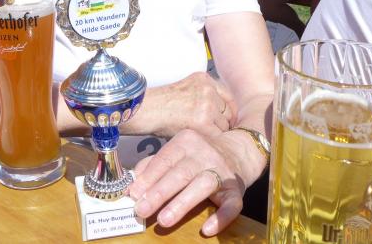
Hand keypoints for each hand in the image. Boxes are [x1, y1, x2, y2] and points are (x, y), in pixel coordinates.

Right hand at [122, 72, 235, 138]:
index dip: (229, 111)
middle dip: (222, 123)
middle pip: (227, 111)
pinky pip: (217, 136)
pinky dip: (212, 142)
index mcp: (204, 79)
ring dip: (216, 133)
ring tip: (203, 138)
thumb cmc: (160, 105)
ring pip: (224, 125)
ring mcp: (207, 105)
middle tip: (214, 133)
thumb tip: (222, 114)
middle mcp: (208, 89)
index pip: (227, 96)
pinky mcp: (203, 122)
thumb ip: (203, 96)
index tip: (228, 120)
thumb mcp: (185, 89)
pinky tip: (202, 143)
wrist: (146, 110)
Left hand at [128, 128, 265, 235]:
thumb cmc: (199, 155)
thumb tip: (132, 183)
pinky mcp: (236, 190)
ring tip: (164, 220)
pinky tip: (207, 229)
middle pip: (180, 173)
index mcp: (186, 141)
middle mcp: (205, 153)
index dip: (148, 177)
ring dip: (182, 203)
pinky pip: (231, 204)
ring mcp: (222, 171)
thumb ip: (155, 163)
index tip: (133, 194)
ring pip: (202, 186)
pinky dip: (220, 218)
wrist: (238, 152)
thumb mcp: (178, 151)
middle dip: (159, 192)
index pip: (164, 159)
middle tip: (141, 210)